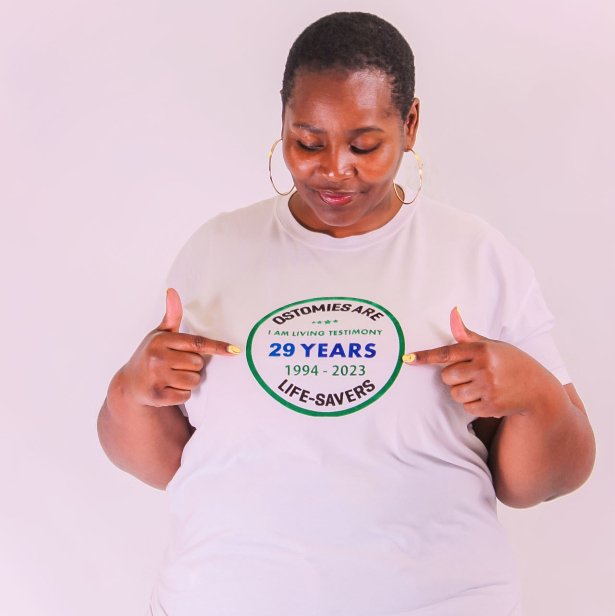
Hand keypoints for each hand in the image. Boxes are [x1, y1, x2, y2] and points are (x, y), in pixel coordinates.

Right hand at [118, 288, 240, 407]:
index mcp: (162, 340)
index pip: (197, 343)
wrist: (130, 383)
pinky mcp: (157, 396)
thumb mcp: (159, 334)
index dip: (217, 347)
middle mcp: (158, 357)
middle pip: (198, 363)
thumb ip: (171, 315)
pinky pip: (185, 395)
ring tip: (172, 377)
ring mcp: (157, 377)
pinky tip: (168, 388)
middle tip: (177, 365)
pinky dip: (181, 394)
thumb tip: (172, 291)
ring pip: (194, 380)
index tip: (234, 350)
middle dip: (193, 366)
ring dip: (188, 381)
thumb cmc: (150, 355)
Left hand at [402, 306, 548, 417]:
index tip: (407, 359)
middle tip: (470, 374)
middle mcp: (484, 368)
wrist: (538, 390)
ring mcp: (488, 388)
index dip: (425, 357)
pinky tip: (487, 397)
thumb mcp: (492, 345)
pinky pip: (466, 407)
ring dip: (462, 392)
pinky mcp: (491, 406)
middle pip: (446, 376)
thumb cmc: (510, 363)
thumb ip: (468, 335)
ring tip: (481, 386)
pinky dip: (472, 404)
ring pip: (454, 394)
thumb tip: (453, 313)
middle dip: (453, 377)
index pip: (446, 353)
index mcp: (482, 350)